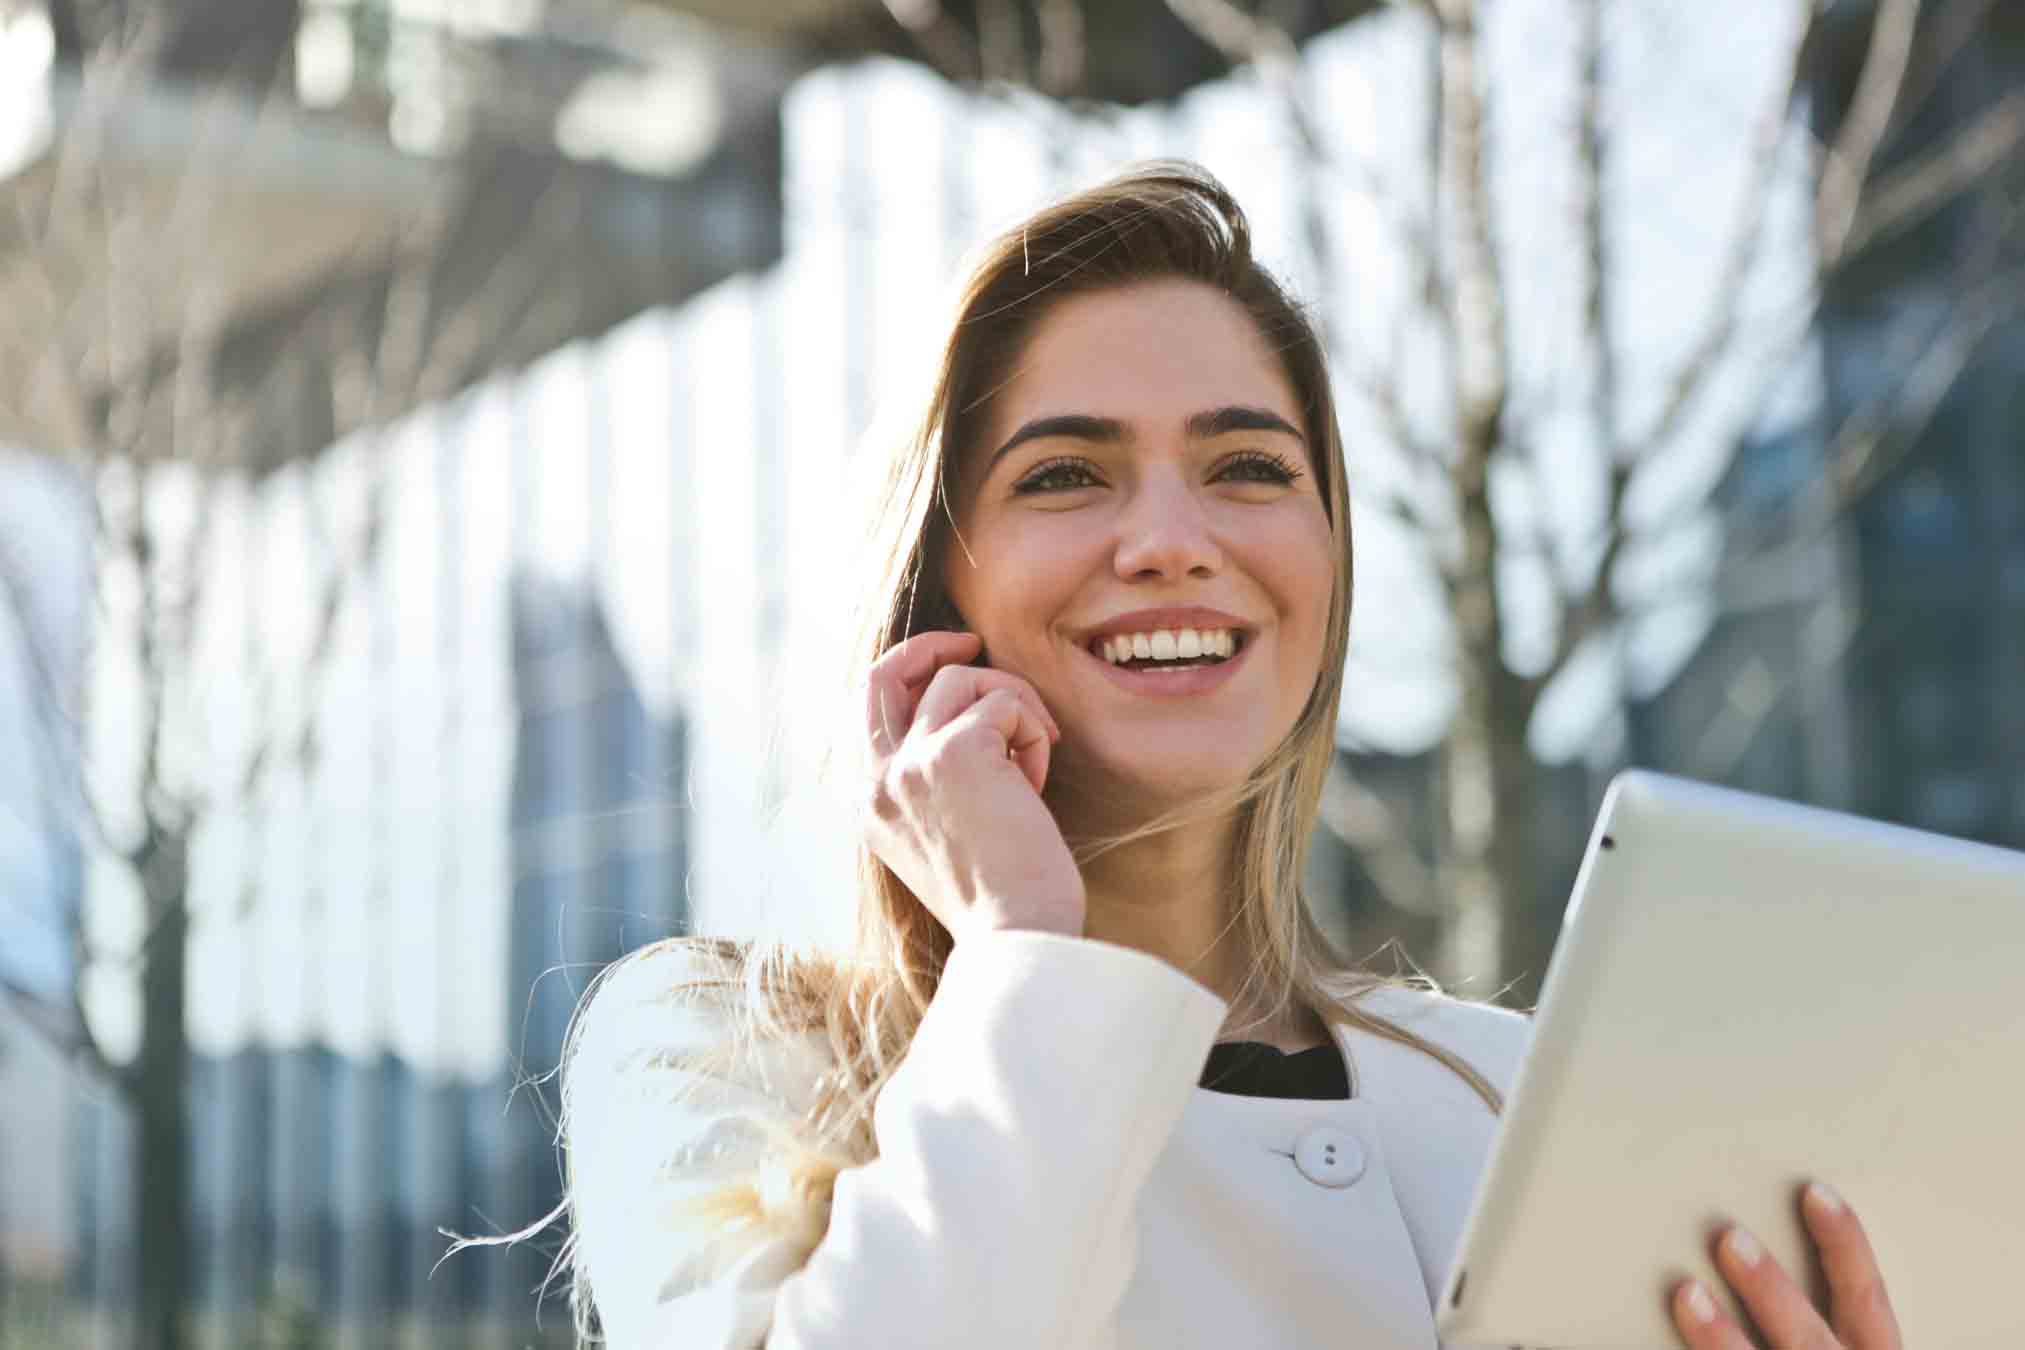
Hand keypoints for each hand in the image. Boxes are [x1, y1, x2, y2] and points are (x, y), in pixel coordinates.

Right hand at [860, 630, 1085, 941]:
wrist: (1018, 936)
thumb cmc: (1000, 899)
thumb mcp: (943, 838)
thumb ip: (932, 783)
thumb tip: (967, 720)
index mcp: (869, 805)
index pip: (867, 711)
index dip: (907, 676)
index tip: (947, 668)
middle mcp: (877, 780)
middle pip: (882, 674)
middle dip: (929, 646)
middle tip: (973, 642)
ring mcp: (910, 763)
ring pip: (962, 680)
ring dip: (1013, 706)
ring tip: (1034, 760)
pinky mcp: (957, 751)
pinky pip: (1005, 703)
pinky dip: (1033, 732)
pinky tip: (1037, 783)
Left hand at [1670, 1182, 1900, 1349]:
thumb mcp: (1842, 1347)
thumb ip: (1814, 1316)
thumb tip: (1744, 1242)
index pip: (1867, 1301)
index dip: (1846, 1246)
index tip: (1814, 1193)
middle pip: (1810, 1341)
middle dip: (1772, 1292)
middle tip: (1729, 1238)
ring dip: (1723, 1338)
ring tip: (1685, 1292)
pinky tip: (1655, 1347)